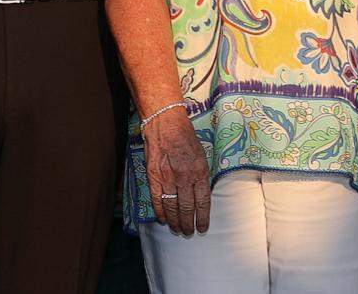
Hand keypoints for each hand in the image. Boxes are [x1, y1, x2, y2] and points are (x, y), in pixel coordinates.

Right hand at [143, 110, 211, 235]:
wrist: (165, 124)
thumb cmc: (186, 138)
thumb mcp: (202, 155)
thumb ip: (202, 176)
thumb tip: (202, 195)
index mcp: (200, 171)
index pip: (203, 201)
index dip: (203, 217)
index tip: (203, 228)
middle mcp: (184, 176)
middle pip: (187, 207)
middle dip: (188, 223)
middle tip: (188, 233)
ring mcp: (168, 177)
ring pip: (172, 206)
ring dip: (175, 221)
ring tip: (177, 230)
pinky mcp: (154, 176)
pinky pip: (157, 199)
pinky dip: (161, 212)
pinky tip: (164, 220)